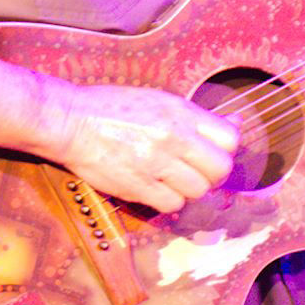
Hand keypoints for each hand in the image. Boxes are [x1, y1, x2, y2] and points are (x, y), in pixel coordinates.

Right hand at [42, 83, 237, 214]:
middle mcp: (173, 137)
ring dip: (190, 188)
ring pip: (198, 191)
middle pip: (220, 169)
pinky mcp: (138, 186)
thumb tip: (234, 124)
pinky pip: (172, 204)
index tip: (215, 150)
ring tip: (173, 178)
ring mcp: (156, 163)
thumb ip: (195, 117)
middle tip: (199, 170)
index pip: (230, 139)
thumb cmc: (113, 108)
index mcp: (180, 112)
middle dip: (213, 173)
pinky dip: (169, 200)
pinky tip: (157, 187)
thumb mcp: (159, 100)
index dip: (226, 148)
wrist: (71, 122)